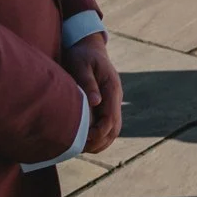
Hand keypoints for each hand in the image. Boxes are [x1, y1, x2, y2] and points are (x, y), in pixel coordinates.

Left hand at [60, 33, 122, 153]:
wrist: (88, 47)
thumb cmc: (82, 55)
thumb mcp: (81, 64)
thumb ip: (88, 82)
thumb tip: (96, 102)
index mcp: (112, 88)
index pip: (111, 119)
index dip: (98, 132)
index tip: (83, 138)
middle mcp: (115, 97)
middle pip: (114, 129)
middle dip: (99, 142)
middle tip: (80, 148)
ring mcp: (113, 102)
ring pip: (113, 130)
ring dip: (100, 142)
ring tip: (81, 148)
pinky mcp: (107, 104)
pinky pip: (107, 126)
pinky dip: (99, 137)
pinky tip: (84, 141)